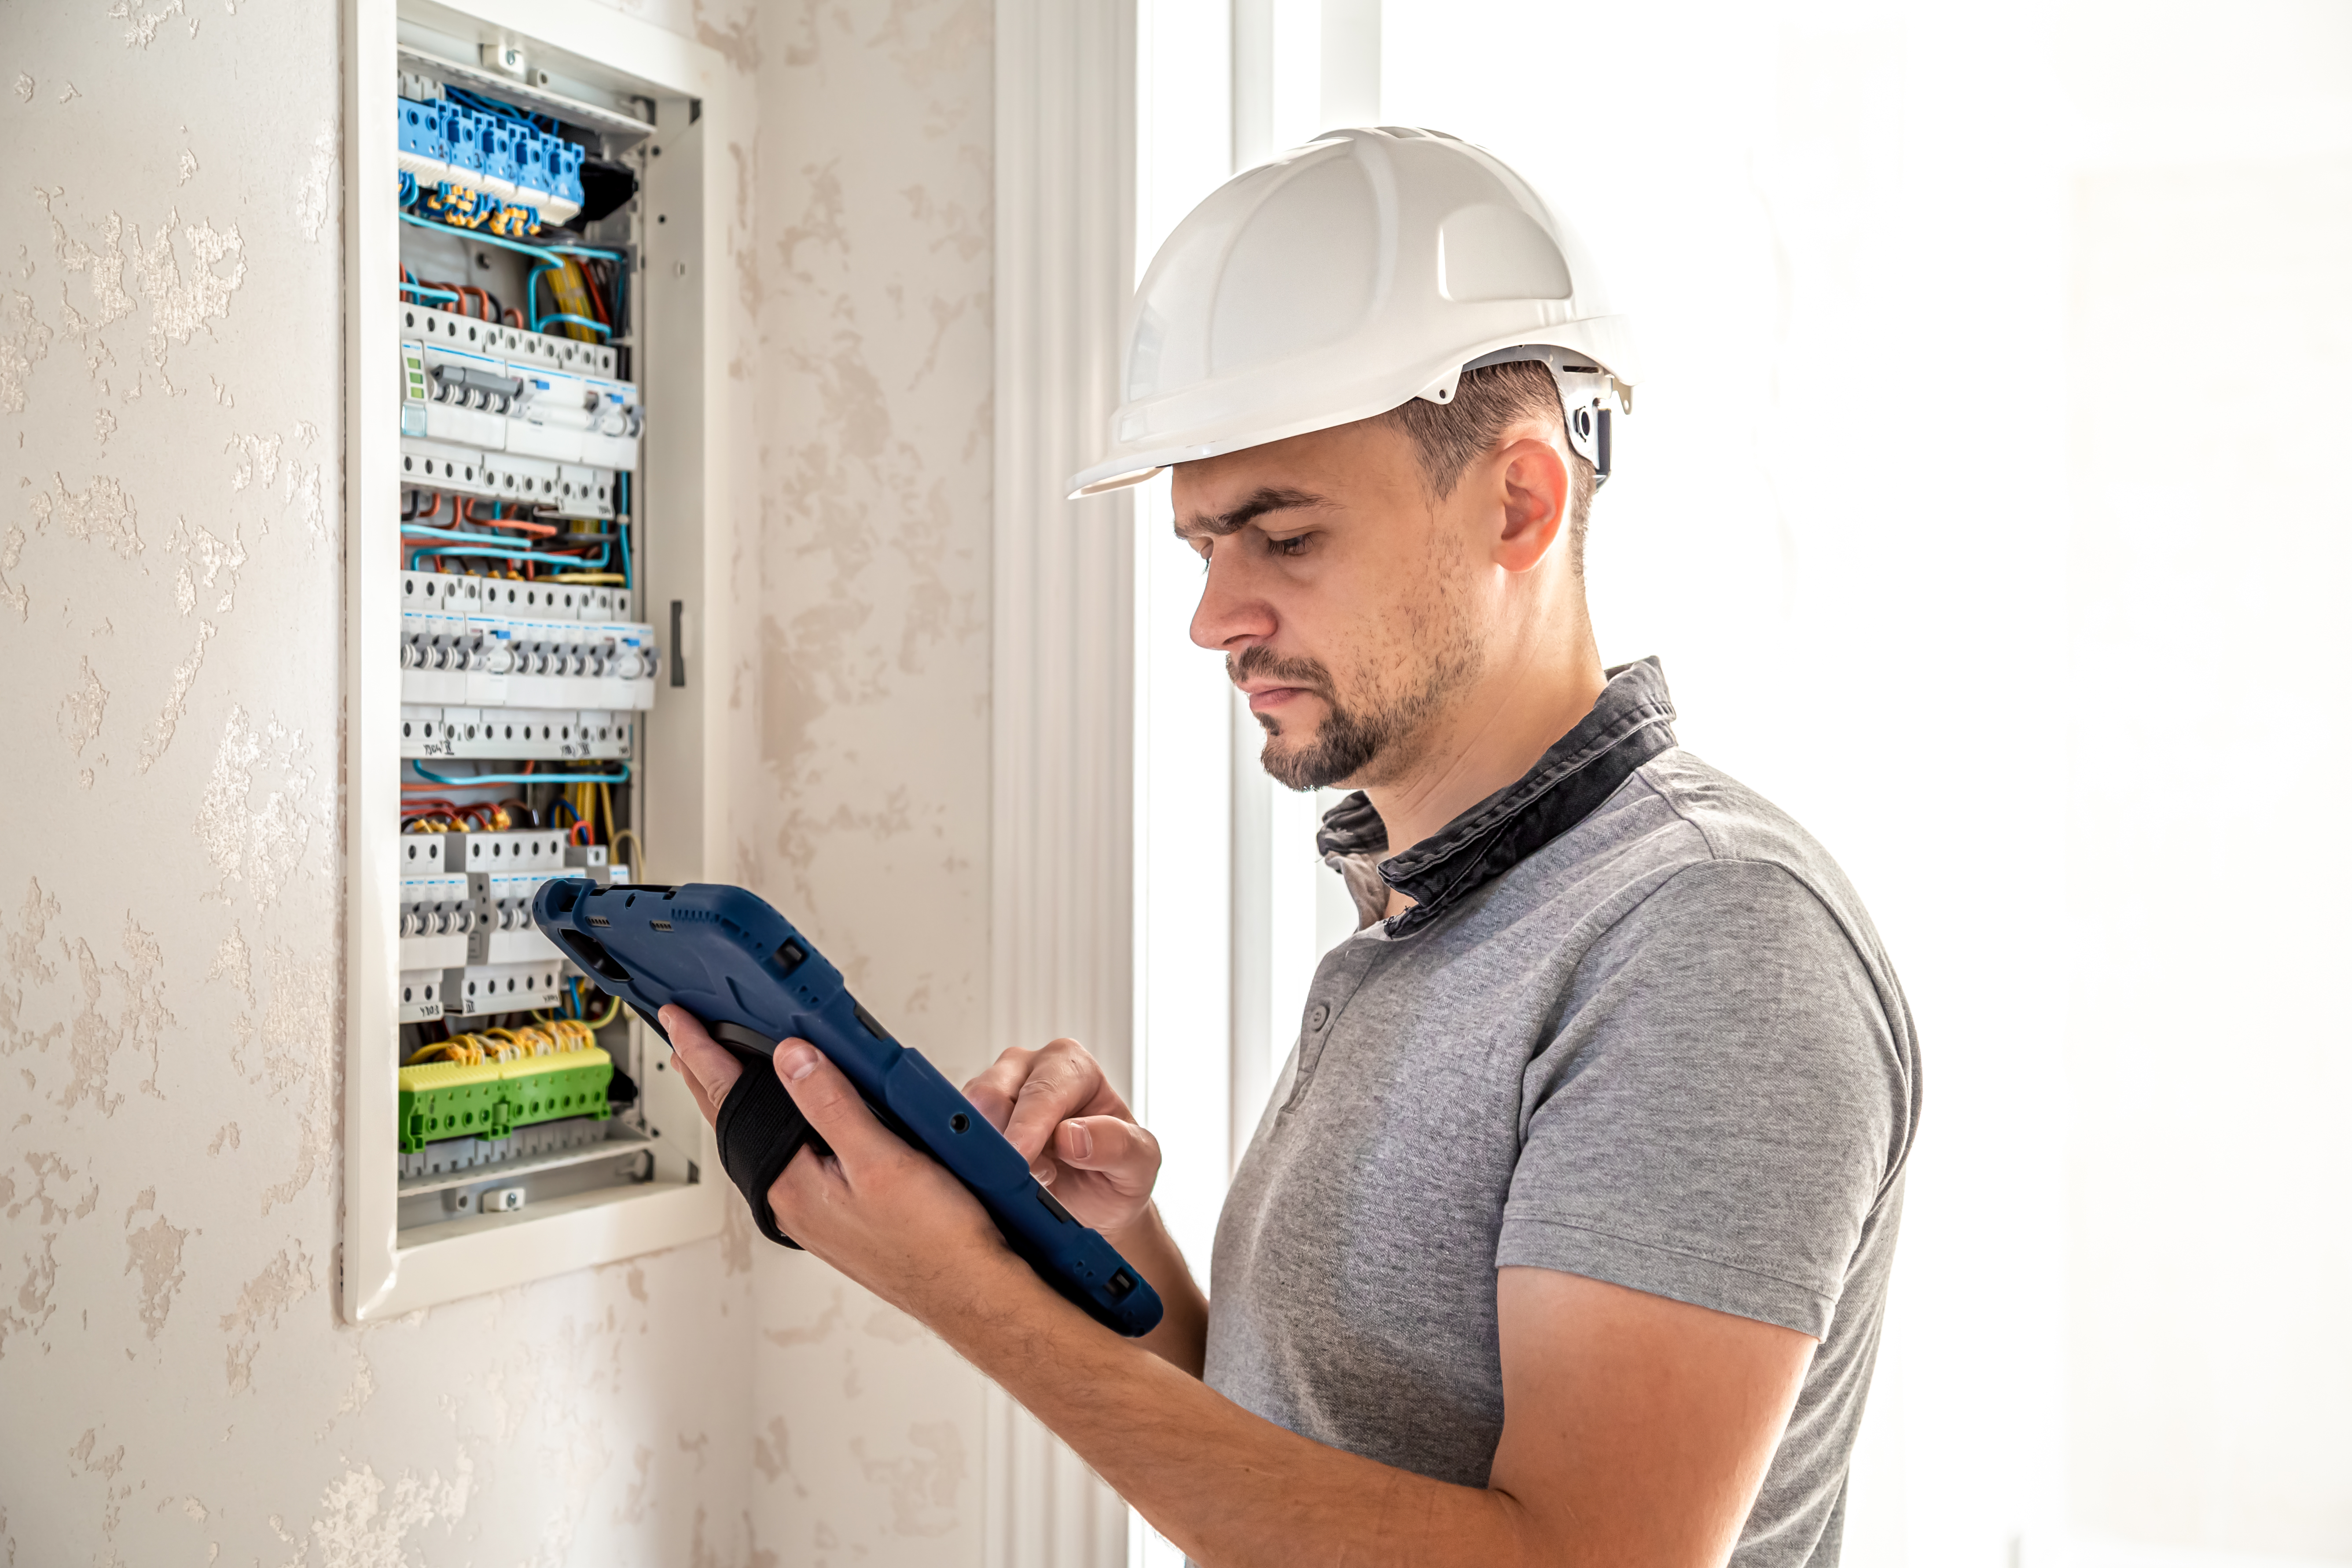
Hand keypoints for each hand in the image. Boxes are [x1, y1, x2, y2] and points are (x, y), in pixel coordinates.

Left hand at [658, 1005, 1022, 1320]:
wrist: (971, 1294)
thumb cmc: (936, 1241)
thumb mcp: (883, 1159)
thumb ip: (832, 1105)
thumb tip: (790, 1058)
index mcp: (792, 1185)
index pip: (731, 1102)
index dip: (702, 1054)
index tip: (680, 1021)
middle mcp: (792, 1201)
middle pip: (736, 1124)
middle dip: (708, 1077)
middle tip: (686, 1038)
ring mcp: (812, 1211)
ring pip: (761, 1142)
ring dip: (739, 1102)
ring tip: (722, 1072)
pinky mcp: (837, 1216)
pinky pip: (788, 1158)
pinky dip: (774, 1126)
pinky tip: (788, 1120)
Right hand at [963, 1037, 1160, 1235]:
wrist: (1096, 1204)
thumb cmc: (1117, 1174)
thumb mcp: (1140, 1163)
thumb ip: (1117, 1145)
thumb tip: (1071, 1136)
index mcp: (1072, 1066)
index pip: (1043, 1089)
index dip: (1029, 1125)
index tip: (1020, 1158)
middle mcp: (1028, 1069)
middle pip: (993, 1092)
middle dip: (1001, 1139)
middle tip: (1022, 1181)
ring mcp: (995, 1093)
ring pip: (966, 1113)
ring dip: (983, 1154)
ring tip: (1015, 1185)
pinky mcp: (970, 1122)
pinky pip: (953, 1136)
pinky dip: (966, 1160)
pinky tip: (987, 1182)